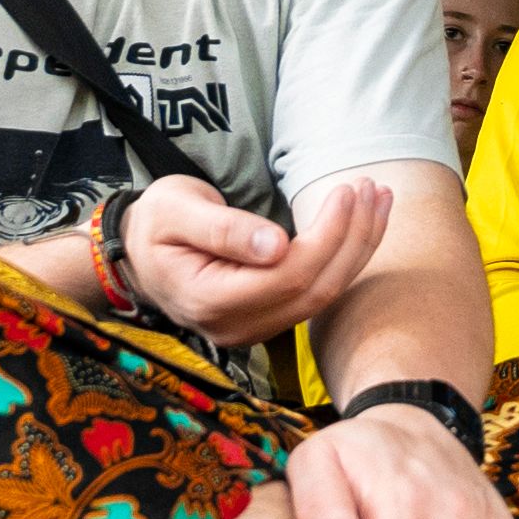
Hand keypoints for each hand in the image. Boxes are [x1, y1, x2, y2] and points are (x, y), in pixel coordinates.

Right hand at [112, 170, 388, 348]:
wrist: (139, 255)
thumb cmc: (156, 224)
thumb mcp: (176, 211)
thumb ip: (224, 229)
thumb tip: (276, 245)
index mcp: (208, 300)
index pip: (288, 275)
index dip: (327, 235)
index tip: (347, 191)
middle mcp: (235, 327)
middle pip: (314, 289)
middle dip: (353, 238)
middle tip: (373, 188)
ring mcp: (254, 330)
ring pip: (323, 295)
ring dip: (358, 247)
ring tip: (380, 199)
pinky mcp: (268, 320)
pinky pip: (316, 294)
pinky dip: (345, 258)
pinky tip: (363, 225)